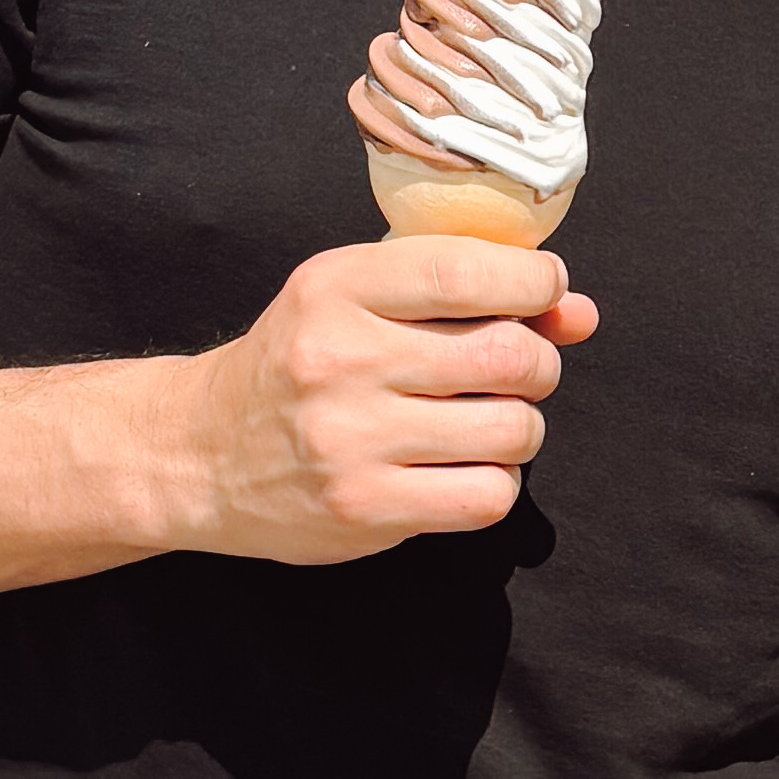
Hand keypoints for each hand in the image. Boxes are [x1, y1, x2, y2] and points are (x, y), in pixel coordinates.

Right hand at [178, 236, 597, 563]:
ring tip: (487, 423)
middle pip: (508, 356)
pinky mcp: (365, 507)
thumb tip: (578, 311)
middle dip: (538, 363)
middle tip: (520, 370)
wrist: (200, 452)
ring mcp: (351, 439)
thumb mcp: (359, 301)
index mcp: (338, 287)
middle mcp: (342, 358)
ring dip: (521, 427)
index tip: (545, 291)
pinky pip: (488, 495)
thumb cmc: (297, 365)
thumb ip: (467, 292)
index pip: (467, 271)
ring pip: (512, 429)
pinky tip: (463, 470)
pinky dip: (495, 483)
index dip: (534, 282)